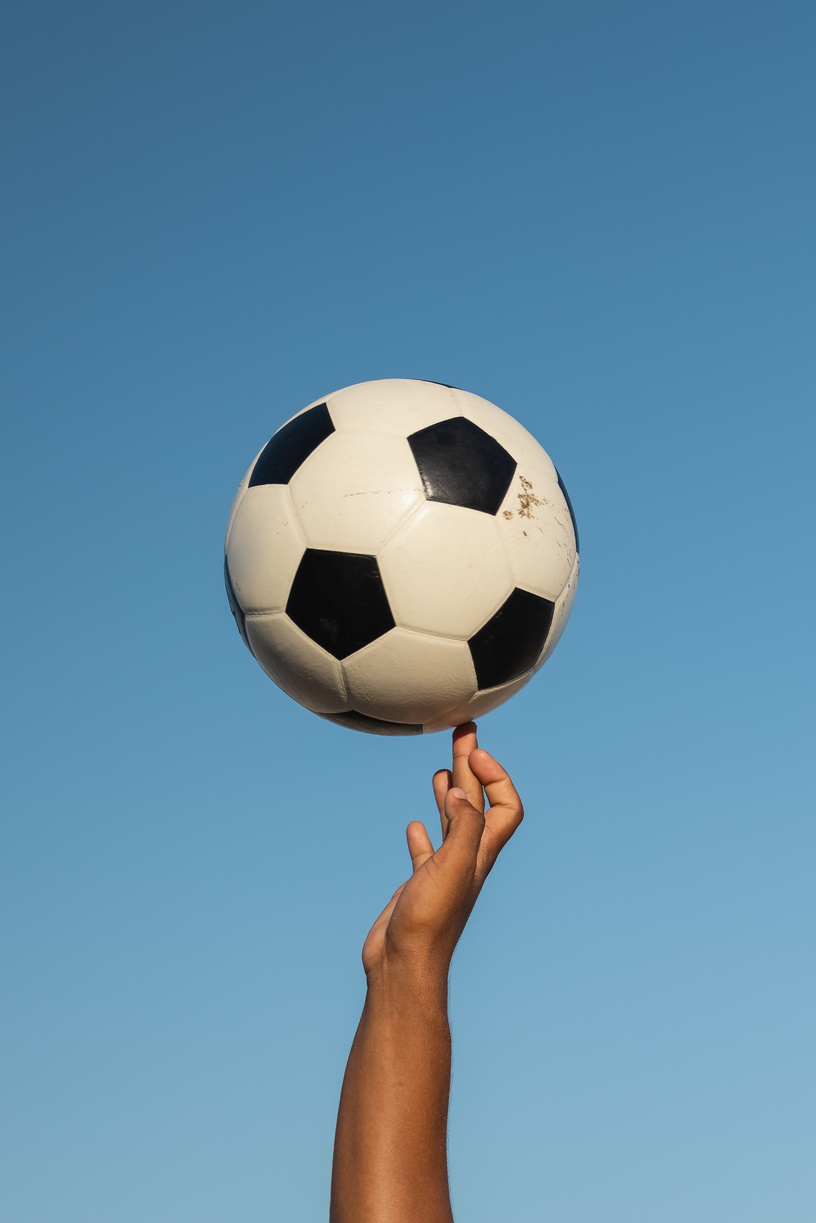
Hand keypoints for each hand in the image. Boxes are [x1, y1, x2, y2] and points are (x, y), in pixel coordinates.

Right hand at [362, 722, 523, 979]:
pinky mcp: (421, 886)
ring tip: (443, 767)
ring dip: (451, 792)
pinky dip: (424, 833)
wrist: (403, 966)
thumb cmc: (430, 923)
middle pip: (477, 804)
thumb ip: (462, 826)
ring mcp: (444, 872)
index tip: (474, 753)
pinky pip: (427, 852)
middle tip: (462, 732)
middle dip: (472, 766)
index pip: (505, 806)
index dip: (496, 776)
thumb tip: (459, 789)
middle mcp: (467, 859)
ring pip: (452, 823)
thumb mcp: (452, 867)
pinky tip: (415, 826)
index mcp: (481, 853)